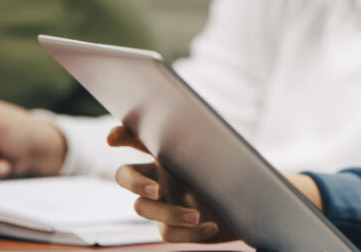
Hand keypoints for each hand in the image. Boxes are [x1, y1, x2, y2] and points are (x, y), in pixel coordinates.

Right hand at [109, 125, 233, 242]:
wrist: (248, 207)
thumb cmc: (235, 173)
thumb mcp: (222, 153)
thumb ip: (205, 142)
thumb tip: (195, 128)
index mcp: (166, 151)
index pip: (137, 138)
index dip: (121, 135)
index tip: (112, 139)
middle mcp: (157, 175)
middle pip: (124, 175)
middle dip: (134, 182)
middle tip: (156, 190)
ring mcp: (160, 202)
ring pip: (143, 208)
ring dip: (170, 212)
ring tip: (197, 215)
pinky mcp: (170, 227)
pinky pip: (166, 232)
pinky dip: (188, 232)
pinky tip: (211, 226)